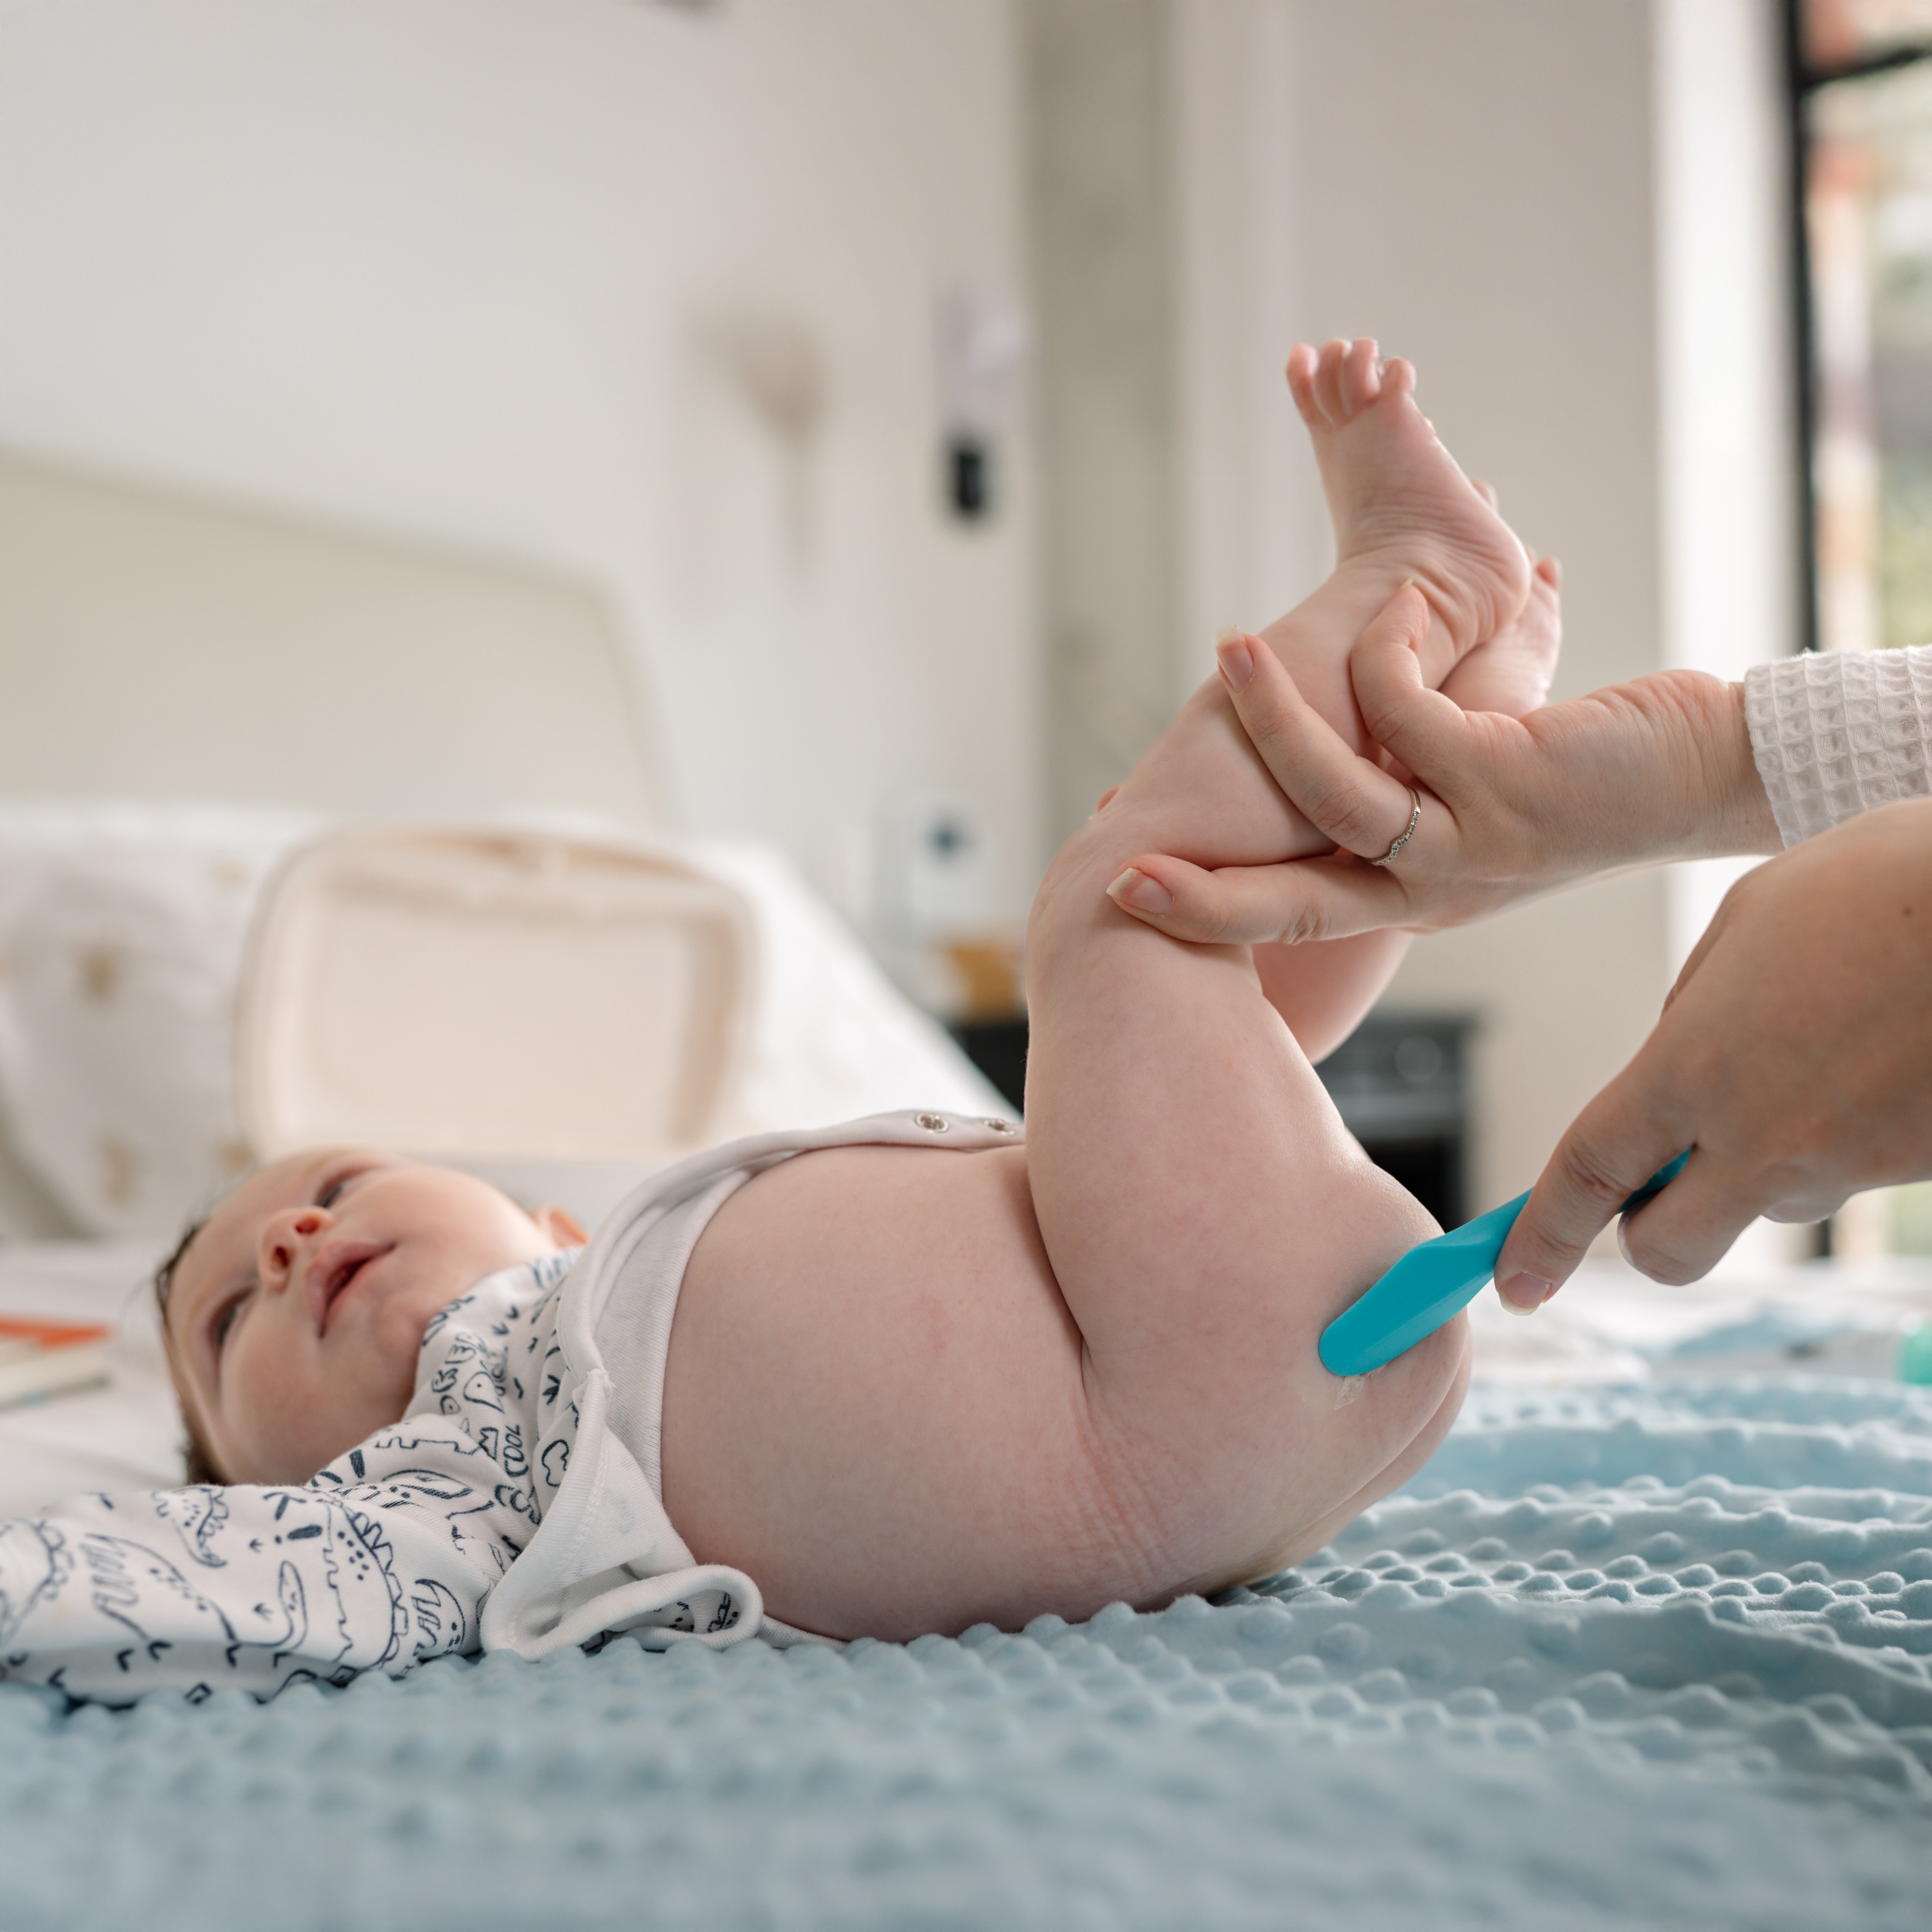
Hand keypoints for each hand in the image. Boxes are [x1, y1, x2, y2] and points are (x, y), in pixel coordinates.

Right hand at [1105, 586, 1778, 945]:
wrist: (1704, 774)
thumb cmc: (1582, 776)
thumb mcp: (1468, 794)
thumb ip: (1393, 778)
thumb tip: (1304, 734)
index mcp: (1410, 893)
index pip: (1288, 913)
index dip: (1209, 907)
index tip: (1133, 887)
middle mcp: (1431, 886)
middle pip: (1294, 904)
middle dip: (1207, 895)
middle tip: (1122, 871)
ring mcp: (1468, 842)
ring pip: (1339, 800)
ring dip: (1276, 722)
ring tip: (1232, 650)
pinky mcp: (1507, 782)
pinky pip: (1408, 717)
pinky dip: (1383, 657)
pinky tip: (1391, 614)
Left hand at [1495, 796, 1931, 1301]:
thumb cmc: (1882, 884)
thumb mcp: (1750, 922)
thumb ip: (1694, 1009)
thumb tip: (1678, 1053)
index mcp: (1695, 1066)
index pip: (1587, 1175)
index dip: (1541, 1237)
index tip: (1511, 1282)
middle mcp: (1763, 1136)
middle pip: (1669, 1248)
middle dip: (1650, 1231)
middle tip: (1663, 1175)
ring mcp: (1848, 1165)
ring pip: (1767, 1204)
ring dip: (1760, 1160)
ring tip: (1812, 1052)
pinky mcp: (1914, 1171)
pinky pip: (1847, 1174)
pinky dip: (1837, 1136)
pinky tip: (1869, 1057)